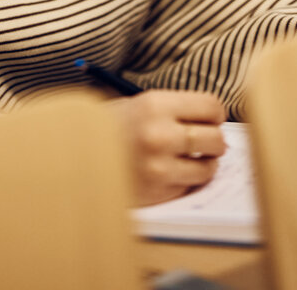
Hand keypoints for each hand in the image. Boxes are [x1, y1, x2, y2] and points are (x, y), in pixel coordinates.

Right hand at [108, 89, 225, 205]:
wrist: (78, 154)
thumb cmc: (116, 127)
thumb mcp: (143, 104)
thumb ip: (178, 110)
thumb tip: (218, 121)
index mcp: (155, 104)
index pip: (211, 107)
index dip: (216, 114)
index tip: (212, 119)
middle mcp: (159, 134)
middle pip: (215, 139)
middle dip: (215, 140)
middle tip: (206, 141)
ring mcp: (158, 166)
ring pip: (208, 167)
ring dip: (205, 164)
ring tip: (190, 158)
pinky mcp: (157, 192)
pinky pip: (191, 186)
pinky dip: (188, 180)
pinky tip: (172, 171)